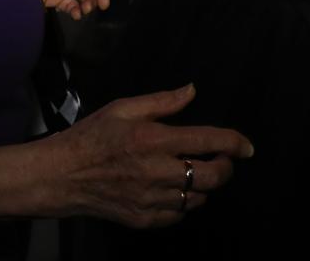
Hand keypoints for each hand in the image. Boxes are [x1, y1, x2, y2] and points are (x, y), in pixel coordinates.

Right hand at [45, 84, 252, 227]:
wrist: (61, 176)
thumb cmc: (92, 136)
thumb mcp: (123, 108)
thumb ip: (162, 101)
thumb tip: (192, 90)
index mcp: (153, 140)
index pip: (207, 142)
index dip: (234, 143)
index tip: (247, 147)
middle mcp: (157, 172)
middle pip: (212, 177)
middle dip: (226, 167)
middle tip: (222, 160)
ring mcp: (152, 200)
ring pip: (199, 198)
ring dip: (205, 186)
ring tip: (196, 173)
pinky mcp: (145, 219)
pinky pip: (179, 214)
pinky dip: (185, 203)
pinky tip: (176, 190)